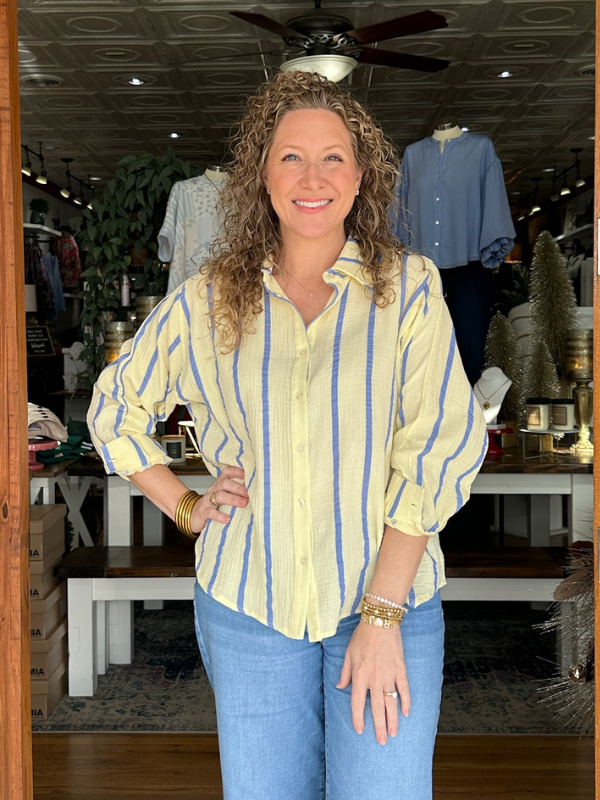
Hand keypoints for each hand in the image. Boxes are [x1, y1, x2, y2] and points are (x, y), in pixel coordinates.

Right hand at [190, 466, 247, 532]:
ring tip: (244, 504)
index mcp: (220, 484)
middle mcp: (214, 489)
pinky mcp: (204, 512)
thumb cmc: (213, 504)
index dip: (237, 471)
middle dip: (239, 488)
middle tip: (250, 494)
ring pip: (219, 496)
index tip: (248, 474)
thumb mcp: (223, 494)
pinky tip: (227, 519)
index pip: (227, 472)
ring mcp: (208, 501)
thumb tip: (256, 491)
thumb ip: (235, 491)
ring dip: (233, 499)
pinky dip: (219, 515)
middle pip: (225, 483)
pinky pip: (211, 513)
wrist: (193, 514)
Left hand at [336, 621, 409, 744]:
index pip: (358, 702)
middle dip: (378, 726)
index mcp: (360, 675)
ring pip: (391, 702)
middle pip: (377, 708)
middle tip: (381, 741)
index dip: (358, 718)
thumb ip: (345, 672)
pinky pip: (404, 689)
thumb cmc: (362, 636)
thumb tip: (340, 687)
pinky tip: (406, 712)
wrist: (380, 621)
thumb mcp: (348, 653)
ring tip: (393, 733)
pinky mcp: (400, 669)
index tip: (360, 730)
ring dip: (392, 719)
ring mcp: (389, 675)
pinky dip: (406, 701)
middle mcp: (374, 679)